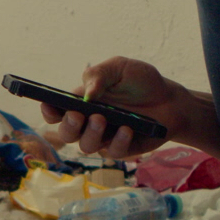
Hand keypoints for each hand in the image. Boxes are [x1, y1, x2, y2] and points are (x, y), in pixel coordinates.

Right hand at [40, 57, 183, 159]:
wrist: (171, 100)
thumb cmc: (141, 82)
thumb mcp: (120, 68)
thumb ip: (99, 75)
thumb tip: (86, 93)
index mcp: (82, 102)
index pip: (56, 111)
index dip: (48, 110)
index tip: (49, 105)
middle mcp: (89, 122)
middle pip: (66, 133)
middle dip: (68, 125)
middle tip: (79, 115)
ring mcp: (104, 138)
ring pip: (85, 146)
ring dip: (90, 134)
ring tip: (102, 119)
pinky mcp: (122, 149)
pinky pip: (112, 152)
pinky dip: (118, 141)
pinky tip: (127, 129)